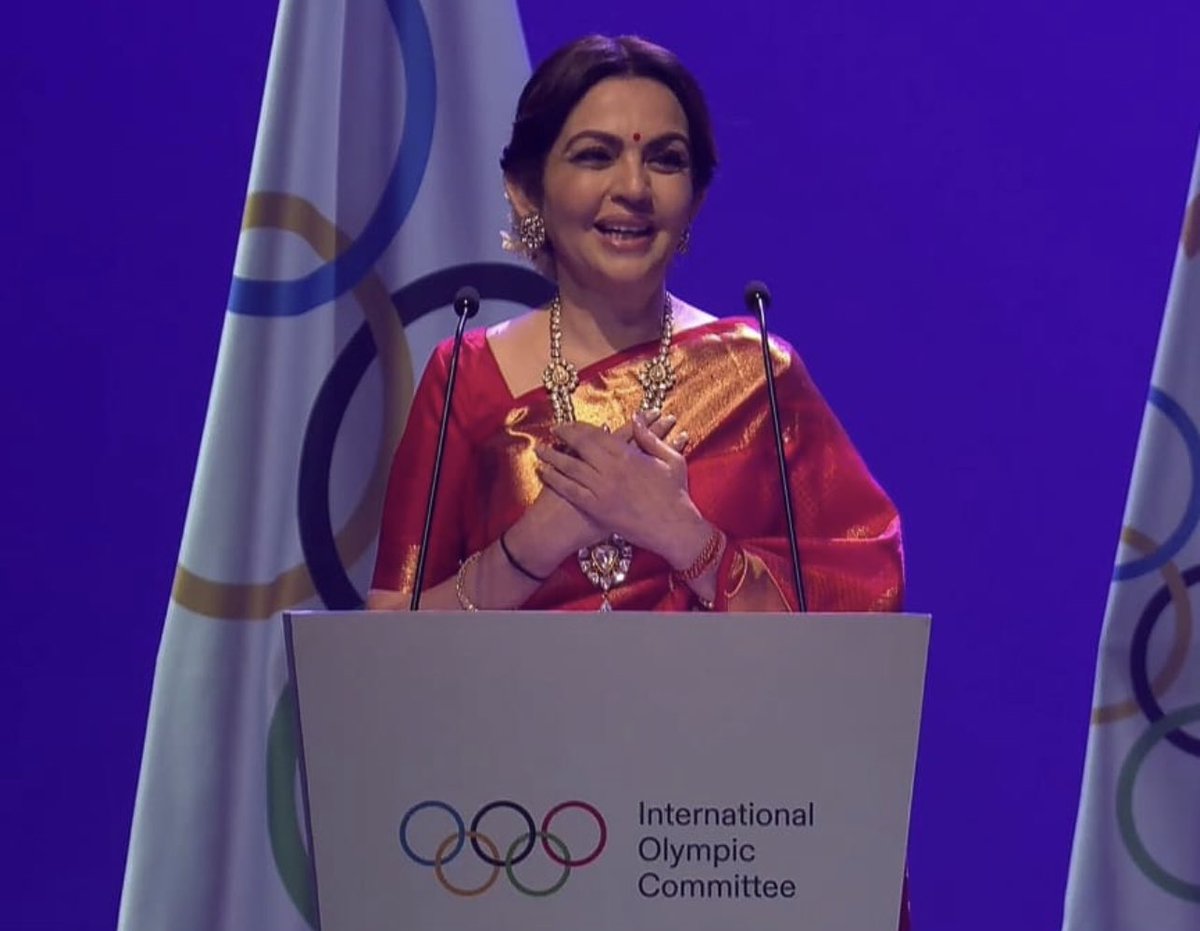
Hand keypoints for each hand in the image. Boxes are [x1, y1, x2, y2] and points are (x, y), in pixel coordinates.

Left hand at [535, 411, 705, 563]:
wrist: (675, 528)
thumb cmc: (676, 494)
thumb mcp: (671, 460)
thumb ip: (651, 438)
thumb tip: (635, 418)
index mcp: (628, 455)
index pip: (597, 434)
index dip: (580, 427)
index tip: (570, 423)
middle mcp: (611, 469)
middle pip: (580, 446)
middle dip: (564, 436)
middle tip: (554, 431)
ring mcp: (601, 489)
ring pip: (570, 467)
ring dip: (552, 456)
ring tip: (540, 450)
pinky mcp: (596, 508)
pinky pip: (570, 491)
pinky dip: (554, 480)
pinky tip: (543, 473)